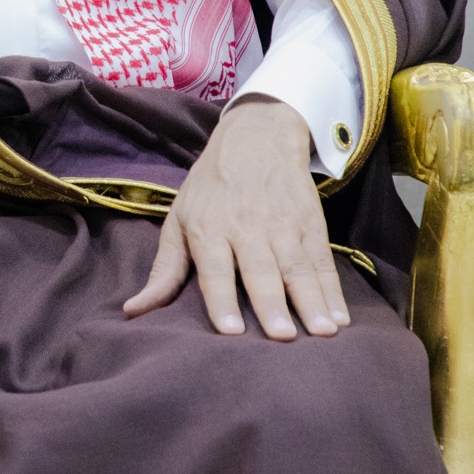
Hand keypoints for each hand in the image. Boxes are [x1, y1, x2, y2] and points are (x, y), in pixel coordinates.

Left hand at [123, 97, 347, 340]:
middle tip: (282, 337)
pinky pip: (322, 260)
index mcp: (208, 227)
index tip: (231, 332)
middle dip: (271, 304)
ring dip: (311, 301)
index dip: (222, 299)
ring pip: (297, 268)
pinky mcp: (310, 222)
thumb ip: (163, 271)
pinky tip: (340, 316)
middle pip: (260, 270)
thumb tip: (134, 311)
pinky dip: (333, 289)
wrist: (256, 136)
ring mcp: (282, 224)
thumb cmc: (210, 188)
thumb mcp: (178, 219)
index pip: (214, 268)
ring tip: (323, 331)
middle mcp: (246, 226)